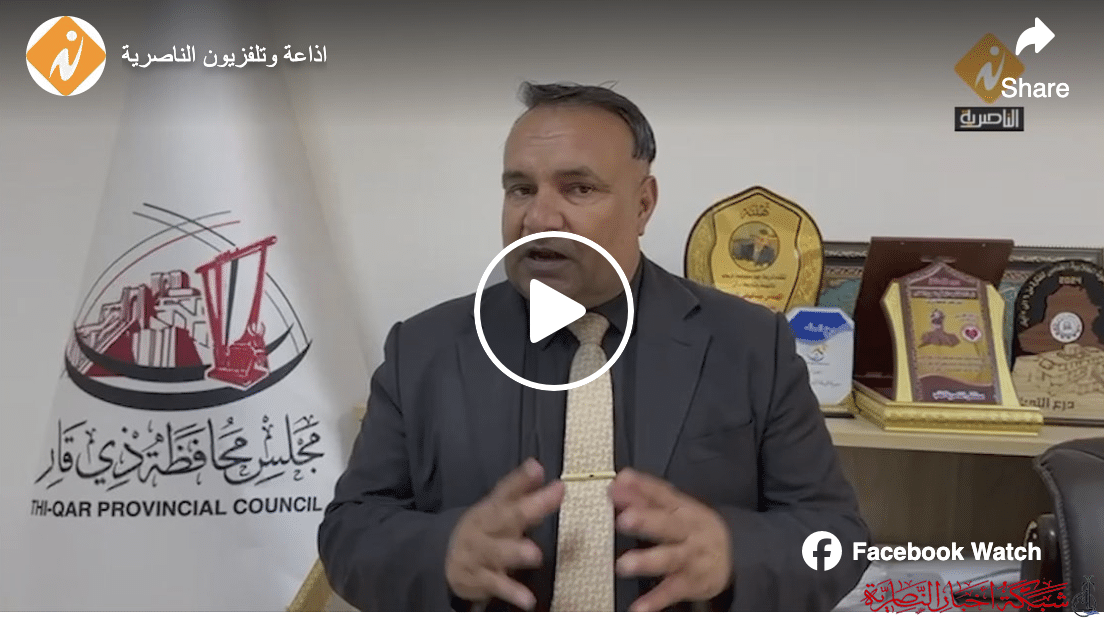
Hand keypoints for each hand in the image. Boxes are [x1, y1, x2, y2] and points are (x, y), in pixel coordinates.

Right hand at [445, 458, 563, 608]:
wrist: (445, 558)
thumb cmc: (485, 529)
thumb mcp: (498, 508)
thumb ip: (520, 489)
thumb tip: (537, 466)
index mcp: (491, 508)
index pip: (505, 490)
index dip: (522, 479)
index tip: (538, 468)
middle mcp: (484, 528)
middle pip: (505, 517)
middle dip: (528, 509)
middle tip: (552, 499)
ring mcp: (479, 554)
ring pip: (496, 552)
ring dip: (514, 552)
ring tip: (535, 555)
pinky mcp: (478, 579)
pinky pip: (495, 585)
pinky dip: (511, 592)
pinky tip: (528, 599)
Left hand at [610, 468, 731, 611]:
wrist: (736, 555)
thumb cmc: (694, 528)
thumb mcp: (676, 508)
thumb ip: (645, 495)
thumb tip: (619, 481)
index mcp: (682, 508)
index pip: (662, 494)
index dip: (641, 488)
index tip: (619, 483)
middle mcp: (688, 531)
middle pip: (667, 524)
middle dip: (646, 521)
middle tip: (624, 519)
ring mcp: (690, 557)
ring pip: (670, 558)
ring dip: (646, 561)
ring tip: (623, 565)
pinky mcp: (691, 582)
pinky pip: (672, 590)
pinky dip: (656, 600)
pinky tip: (638, 607)